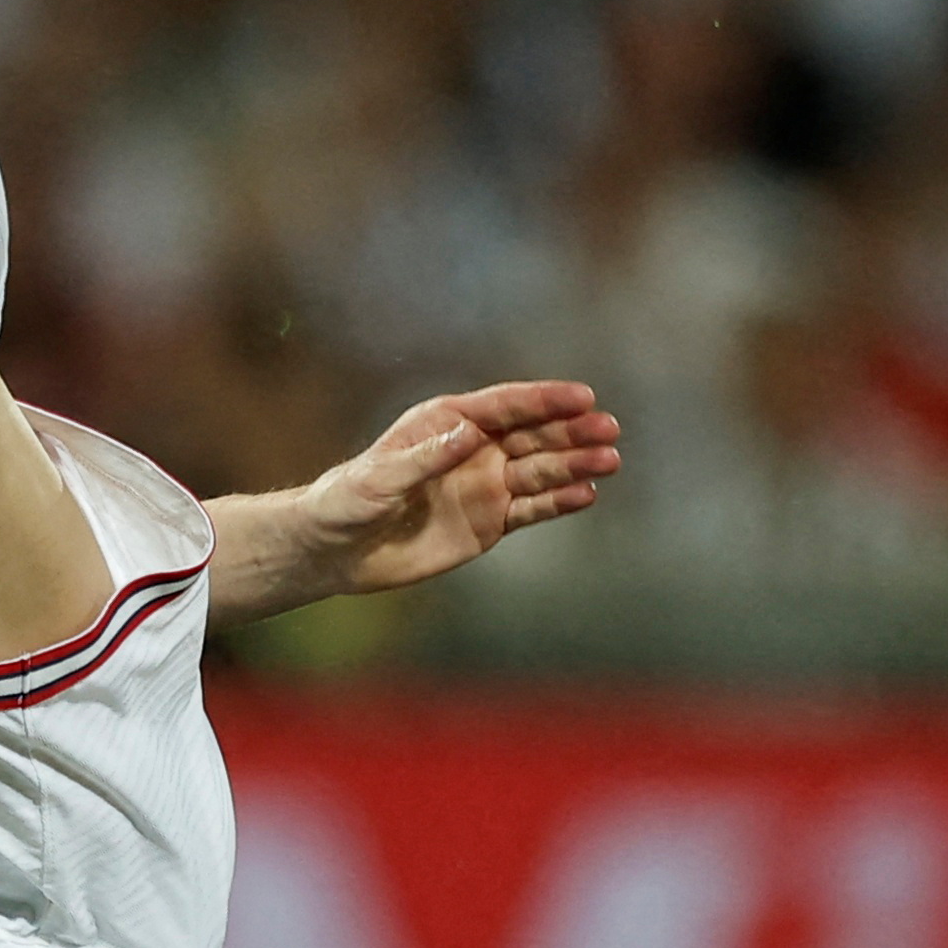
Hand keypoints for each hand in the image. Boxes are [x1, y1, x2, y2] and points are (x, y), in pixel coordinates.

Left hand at [284, 381, 619, 597]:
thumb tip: (470, 434)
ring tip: (610, 461)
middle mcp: (474, 448)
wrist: (337, 550)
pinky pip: (532, 509)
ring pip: (540, 470)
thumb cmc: (348, 500)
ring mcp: (486, 485)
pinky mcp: (490, 522)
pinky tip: (586, 494)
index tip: (582, 397)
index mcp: (447, 422)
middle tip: (608, 429)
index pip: (505, 406)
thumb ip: (427, 457)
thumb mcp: (381, 477)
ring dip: (575, 464)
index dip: (543, 401)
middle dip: (571, 431)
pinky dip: (559, 501)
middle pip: (532, 435)